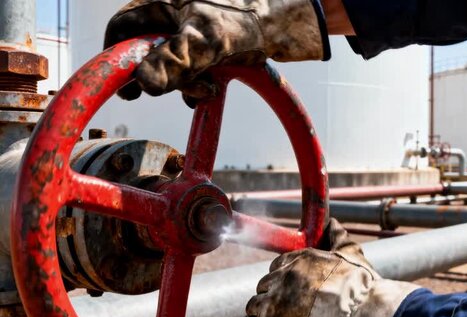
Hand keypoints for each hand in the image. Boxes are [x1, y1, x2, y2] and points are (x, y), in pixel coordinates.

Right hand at [104, 0, 328, 104]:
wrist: (284, 24)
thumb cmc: (245, 17)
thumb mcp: (207, 39)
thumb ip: (175, 60)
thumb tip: (145, 85)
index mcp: (163, 2)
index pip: (123, 26)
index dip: (118, 56)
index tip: (126, 86)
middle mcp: (172, 15)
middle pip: (146, 50)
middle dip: (159, 75)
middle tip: (165, 93)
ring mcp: (190, 31)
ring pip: (171, 64)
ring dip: (183, 83)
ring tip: (204, 89)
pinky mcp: (208, 47)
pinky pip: (192, 70)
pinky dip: (197, 83)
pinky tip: (212, 89)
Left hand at [241, 219, 418, 316]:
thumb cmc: (362, 292)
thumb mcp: (353, 258)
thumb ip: (340, 239)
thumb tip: (333, 224)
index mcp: (299, 259)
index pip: (278, 265)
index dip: (284, 279)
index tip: (293, 291)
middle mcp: (283, 277)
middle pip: (265, 285)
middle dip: (274, 297)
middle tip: (289, 311)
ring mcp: (273, 303)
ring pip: (255, 306)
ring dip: (264, 315)